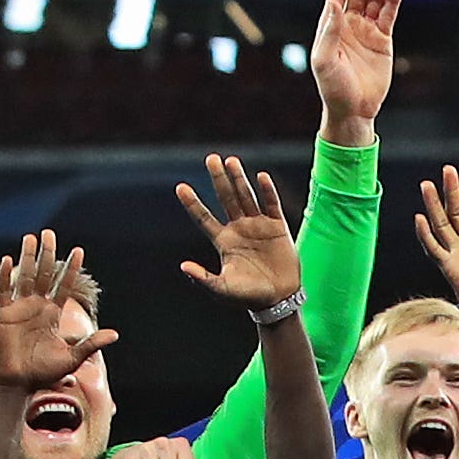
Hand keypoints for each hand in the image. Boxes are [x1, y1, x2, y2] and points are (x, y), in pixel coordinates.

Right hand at [0, 230, 113, 394]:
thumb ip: (90, 344)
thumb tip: (115, 334)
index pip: (63, 285)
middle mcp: (37, 307)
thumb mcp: (72, 358)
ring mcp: (20, 308)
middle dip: (47, 254)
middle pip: (43, 274)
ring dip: (28, 257)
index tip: (78, 251)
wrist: (19, 383)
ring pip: (25, 277)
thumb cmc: (44, 373)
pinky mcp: (4, 314)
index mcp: (53, 314)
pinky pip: (4, 291)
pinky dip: (6, 276)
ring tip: (31, 237)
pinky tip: (9, 260)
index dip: (70, 269)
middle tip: (49, 233)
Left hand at [174, 154, 301, 305]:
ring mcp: (258, 225)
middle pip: (225, 199)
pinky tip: (260, 177)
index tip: (180, 187)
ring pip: (246, 197)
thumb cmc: (248, 296)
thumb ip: (203, 278)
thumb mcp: (222, 289)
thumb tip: (184, 266)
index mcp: (223, 241)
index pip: (203, 218)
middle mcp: (238, 228)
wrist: (278, 299)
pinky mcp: (277, 227)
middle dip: (218, 179)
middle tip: (210, 159)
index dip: (192, 203)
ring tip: (231, 160)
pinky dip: (267, 191)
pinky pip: (271, 205)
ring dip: (239, 179)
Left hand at [310, 0, 400, 143]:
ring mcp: (367, 30)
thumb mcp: (323, 60)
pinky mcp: (383, 40)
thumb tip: (334, 3)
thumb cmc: (333, 87)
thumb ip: (328, 31)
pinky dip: (393, 0)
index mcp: (332, 24)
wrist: (353, 109)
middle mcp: (349, 23)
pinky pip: (389, 15)